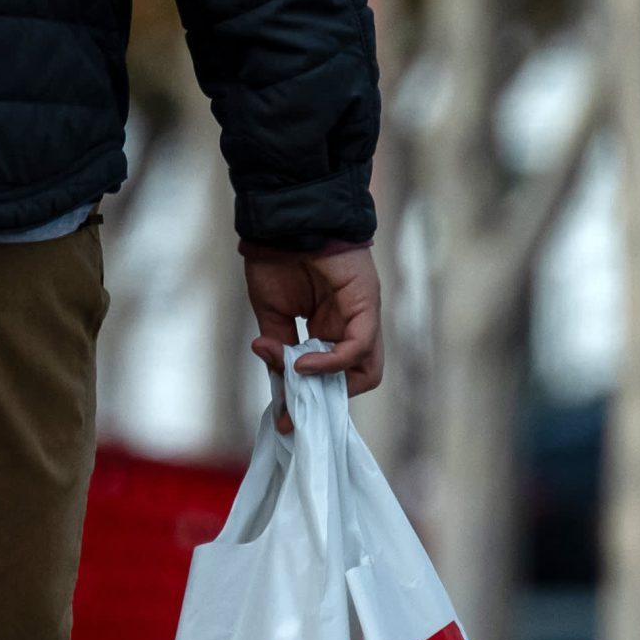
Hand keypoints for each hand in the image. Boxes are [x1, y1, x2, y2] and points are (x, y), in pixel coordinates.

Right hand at [244, 248, 382, 432]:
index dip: (311, 399)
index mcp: (330, 327)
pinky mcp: (367, 302)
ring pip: (367, 369)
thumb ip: (279, 351)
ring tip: (296, 384)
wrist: (283, 220)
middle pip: (357, 379)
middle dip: (324, 401)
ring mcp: (363, 313)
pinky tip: (302, 363)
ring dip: (330, 386)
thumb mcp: (271, 317)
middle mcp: (351, 324)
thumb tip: (280, 382)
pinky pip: (359, 345)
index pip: (334, 376)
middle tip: (294, 411)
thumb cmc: (277, 259)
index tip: (284, 418)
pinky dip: (332, 361)